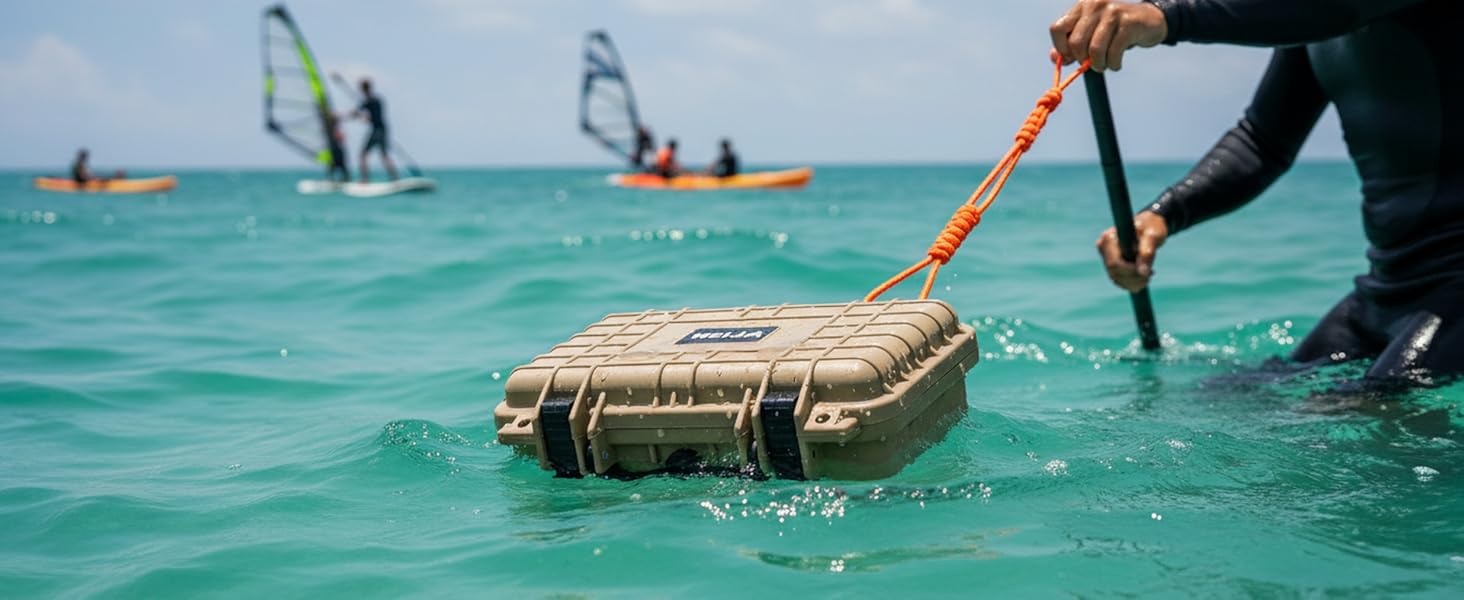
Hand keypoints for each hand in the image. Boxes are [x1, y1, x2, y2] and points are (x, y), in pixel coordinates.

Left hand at [1050, 0, 1167, 71]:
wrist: (1148, 21)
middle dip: (1082, 60)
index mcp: (1081, 6)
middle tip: (1092, 64)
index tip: (1071, 58)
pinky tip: (1116, 64)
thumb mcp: (1090, 34)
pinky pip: (1114, 52)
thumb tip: (1055, 59)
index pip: (1057, 29)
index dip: (1061, 48)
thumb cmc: (1113, 31)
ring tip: (1105, 66)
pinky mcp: (1128, 23)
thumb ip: (1070, 46)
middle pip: (1075, 42)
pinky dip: (1113, 64)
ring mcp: (1112, 12)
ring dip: (1099, 65)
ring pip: (1095, 49)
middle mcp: (1094, 5)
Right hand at [1096, 211, 1167, 291]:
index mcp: (1110, 237)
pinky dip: (1131, 283)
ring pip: (1115, 278)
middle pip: (1114, 273)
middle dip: (1133, 279)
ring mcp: (1105, 255)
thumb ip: (1147, 253)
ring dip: (1133, 283)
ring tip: (1148, 277)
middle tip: (1150, 275)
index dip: (1131, 272)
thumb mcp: (1153, 236)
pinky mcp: (1110, 262)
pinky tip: (1143, 277)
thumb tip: (1143, 273)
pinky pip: (1118, 279)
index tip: (1149, 272)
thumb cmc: (1152, 226)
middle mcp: (1104, 246)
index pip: (1114, 263)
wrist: (1150, 225)